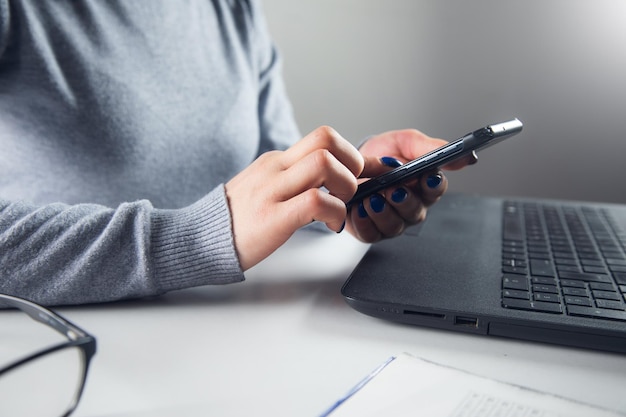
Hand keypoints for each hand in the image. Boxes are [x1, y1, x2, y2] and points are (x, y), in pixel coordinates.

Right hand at [225, 126, 362, 269]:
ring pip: (324, 164)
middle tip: (350, 189)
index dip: (352, 154)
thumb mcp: (268, 188)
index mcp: (277, 160)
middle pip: (326, 138)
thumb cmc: (239, 219)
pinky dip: (335, 213)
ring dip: (346, 187)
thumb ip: (298, 180)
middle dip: (353, 162)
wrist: (200, 239)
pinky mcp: (273, 217)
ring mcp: (272, 190)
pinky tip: (329, 226)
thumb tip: (336, 179)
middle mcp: (275, 168)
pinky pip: (316, 201)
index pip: (323, 138)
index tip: (364, 174)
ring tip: (339, 207)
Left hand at [346, 129, 474, 241]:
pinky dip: (364, 223)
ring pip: (394, 227)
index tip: (428, 177)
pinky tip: (359, 209)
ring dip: (383, 213)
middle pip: (415, 212)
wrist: (351, 163)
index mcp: (423, 186)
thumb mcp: (405, 142)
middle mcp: (410, 207)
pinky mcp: (369, 230)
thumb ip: (431, 148)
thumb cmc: (382, 153)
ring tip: (371, 198)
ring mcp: (390, 221)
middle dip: (404, 201)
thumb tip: (465, 158)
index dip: (433, 185)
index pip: (436, 189)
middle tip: (392, 190)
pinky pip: (370, 234)